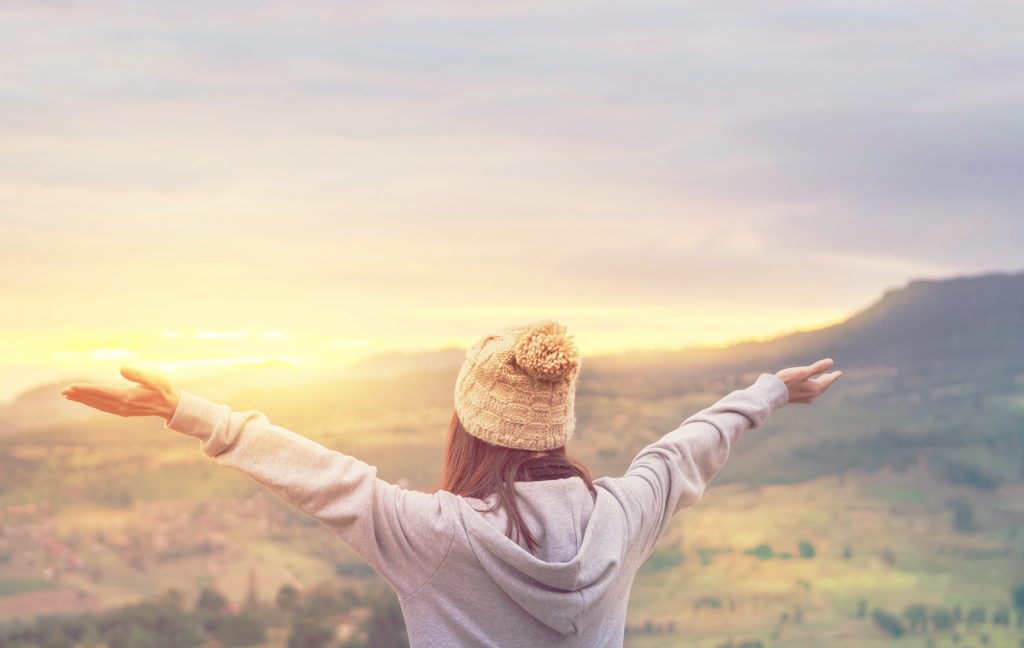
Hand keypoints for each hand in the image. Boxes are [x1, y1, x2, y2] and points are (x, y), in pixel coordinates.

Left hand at [61, 366, 180, 420]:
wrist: (170, 406)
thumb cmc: (163, 389)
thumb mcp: (154, 379)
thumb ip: (138, 374)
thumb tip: (120, 368)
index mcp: (127, 397)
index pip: (101, 392)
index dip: (86, 389)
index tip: (71, 387)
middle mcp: (122, 406)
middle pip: (96, 399)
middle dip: (79, 395)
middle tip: (63, 391)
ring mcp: (122, 410)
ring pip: (97, 404)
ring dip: (83, 400)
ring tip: (69, 396)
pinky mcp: (123, 411)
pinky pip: (103, 407)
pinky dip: (92, 403)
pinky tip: (86, 400)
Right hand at [774, 358, 841, 403]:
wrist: (774, 393)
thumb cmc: (788, 380)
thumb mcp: (803, 371)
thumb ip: (817, 367)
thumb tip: (831, 362)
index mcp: (815, 388)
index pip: (827, 381)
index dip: (833, 376)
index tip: (839, 373)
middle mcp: (812, 395)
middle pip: (823, 386)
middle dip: (828, 380)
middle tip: (832, 375)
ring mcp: (806, 398)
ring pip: (817, 390)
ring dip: (821, 383)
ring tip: (822, 379)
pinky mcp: (799, 399)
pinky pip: (811, 392)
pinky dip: (814, 387)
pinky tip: (810, 385)